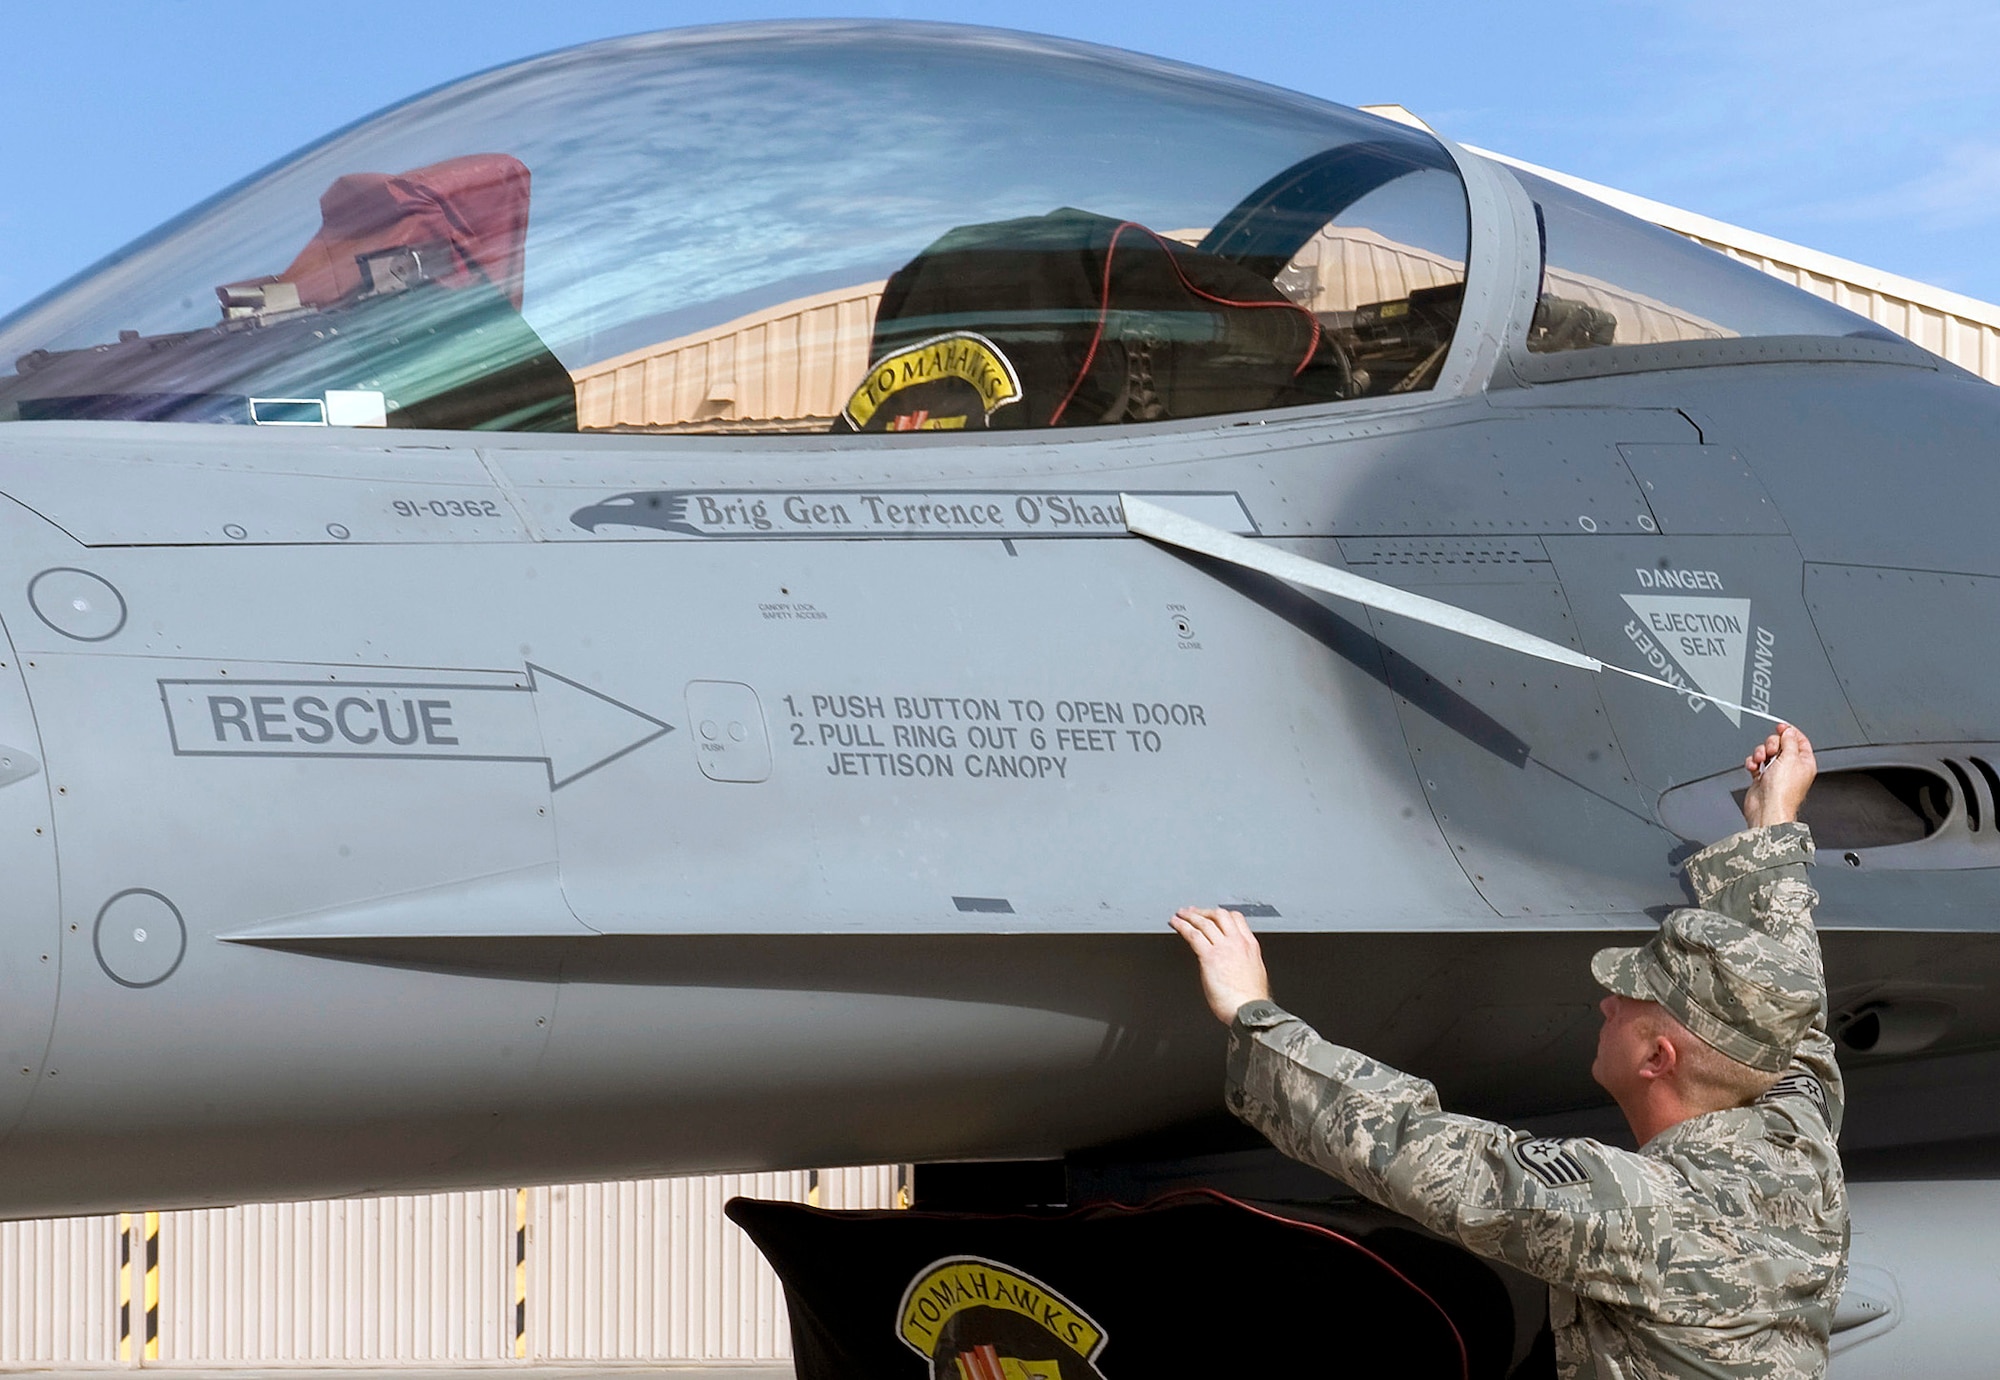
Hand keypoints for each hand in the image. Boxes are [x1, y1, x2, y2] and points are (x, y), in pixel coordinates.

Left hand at [1171, 906, 1271, 1026]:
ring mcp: (1224, 948)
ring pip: (1205, 923)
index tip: (1211, 915)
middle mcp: (1237, 942)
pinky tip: (1175, 924)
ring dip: (1190, 916)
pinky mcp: (1210, 957)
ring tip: (1180, 915)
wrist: (1249, 1010)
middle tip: (1193, 912)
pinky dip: (1182, 926)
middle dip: (1204, 912)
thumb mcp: (1254, 973)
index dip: (1221, 914)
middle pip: (1219, 915)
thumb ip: (1243, 962)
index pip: (1236, 919)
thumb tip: (1235, 962)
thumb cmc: (1250, 1000)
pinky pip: (1193, 935)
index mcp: (1250, 946)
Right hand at [1741, 723, 1815, 827]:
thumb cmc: (1783, 791)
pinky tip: (1754, 768)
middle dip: (1772, 744)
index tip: (1781, 727)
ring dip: (1760, 753)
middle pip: (1780, 744)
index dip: (1790, 732)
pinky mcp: (1762, 778)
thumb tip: (1788, 731)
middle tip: (1772, 751)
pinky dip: (1752, 763)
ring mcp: (1776, 772)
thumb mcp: (1790, 758)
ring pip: (1766, 752)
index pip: (1799, 740)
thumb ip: (1789, 741)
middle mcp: (1791, 767)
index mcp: (1804, 762)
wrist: (1767, 807)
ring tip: (1761, 761)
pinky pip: (1756, 763)